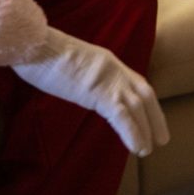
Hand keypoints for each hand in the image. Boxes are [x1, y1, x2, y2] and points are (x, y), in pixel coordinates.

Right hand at [12, 26, 169, 156]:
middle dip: (155, 117)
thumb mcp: (67, 61)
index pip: (134, 81)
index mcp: (106, 59)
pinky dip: (134, 133)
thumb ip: (80, 72)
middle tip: (161, 139)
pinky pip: (123, 116)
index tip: (150, 115)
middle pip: (144, 92)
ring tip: (147, 150)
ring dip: (146, 130)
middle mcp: (113, 67)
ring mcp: (107, 79)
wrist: (33, 44)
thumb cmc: (39, 52)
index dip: (144, 100)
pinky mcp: (98, 92)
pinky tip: (138, 148)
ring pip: (137, 107)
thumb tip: (76, 82)